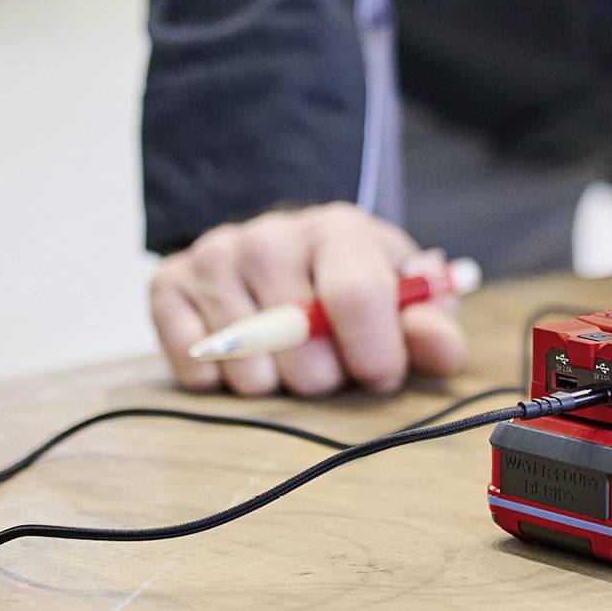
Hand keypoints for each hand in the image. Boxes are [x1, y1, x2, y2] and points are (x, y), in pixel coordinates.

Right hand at [148, 202, 467, 395]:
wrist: (284, 253)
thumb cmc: (351, 280)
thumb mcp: (400, 295)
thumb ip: (428, 325)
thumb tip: (444, 351)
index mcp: (338, 228)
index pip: (355, 294)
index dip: (373, 351)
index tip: (381, 375)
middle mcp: (271, 234)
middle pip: (298, 339)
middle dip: (324, 375)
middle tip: (329, 365)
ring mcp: (215, 256)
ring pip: (247, 362)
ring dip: (274, 382)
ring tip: (287, 357)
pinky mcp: (167, 283)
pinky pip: (194, 366)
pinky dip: (220, 382)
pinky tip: (242, 355)